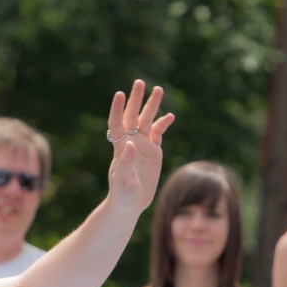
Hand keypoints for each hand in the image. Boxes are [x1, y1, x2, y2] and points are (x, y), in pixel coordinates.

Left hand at [107, 80, 173, 212]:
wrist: (130, 204)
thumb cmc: (121, 194)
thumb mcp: (121, 180)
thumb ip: (125, 162)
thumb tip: (130, 143)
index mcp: (119, 146)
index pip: (116, 123)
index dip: (117, 108)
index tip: (119, 94)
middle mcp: (130, 142)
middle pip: (132, 115)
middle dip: (136, 99)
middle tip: (140, 82)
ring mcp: (143, 145)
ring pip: (147, 121)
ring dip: (152, 106)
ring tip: (158, 89)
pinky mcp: (154, 152)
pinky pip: (158, 133)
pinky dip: (164, 124)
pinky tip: (170, 116)